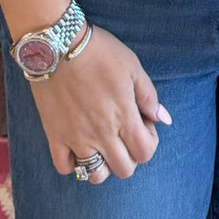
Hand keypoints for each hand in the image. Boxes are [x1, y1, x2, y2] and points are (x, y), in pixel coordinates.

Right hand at [26, 25, 170, 183]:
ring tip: (101, 145)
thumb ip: (149, 97)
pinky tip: (77, 146)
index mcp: (124, 117)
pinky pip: (64, 167)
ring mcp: (76, 138)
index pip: (145, 153)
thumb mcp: (132, 66)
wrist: (57, 44)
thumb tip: (163, 119)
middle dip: (130, 156)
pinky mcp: (54, 135)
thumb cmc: (99, 51)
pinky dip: (72, 164)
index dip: (149, 142)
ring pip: (95, 175)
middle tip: (123, 134)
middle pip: (124, 169)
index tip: (141, 123)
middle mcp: (102, 134)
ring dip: (102, 165)